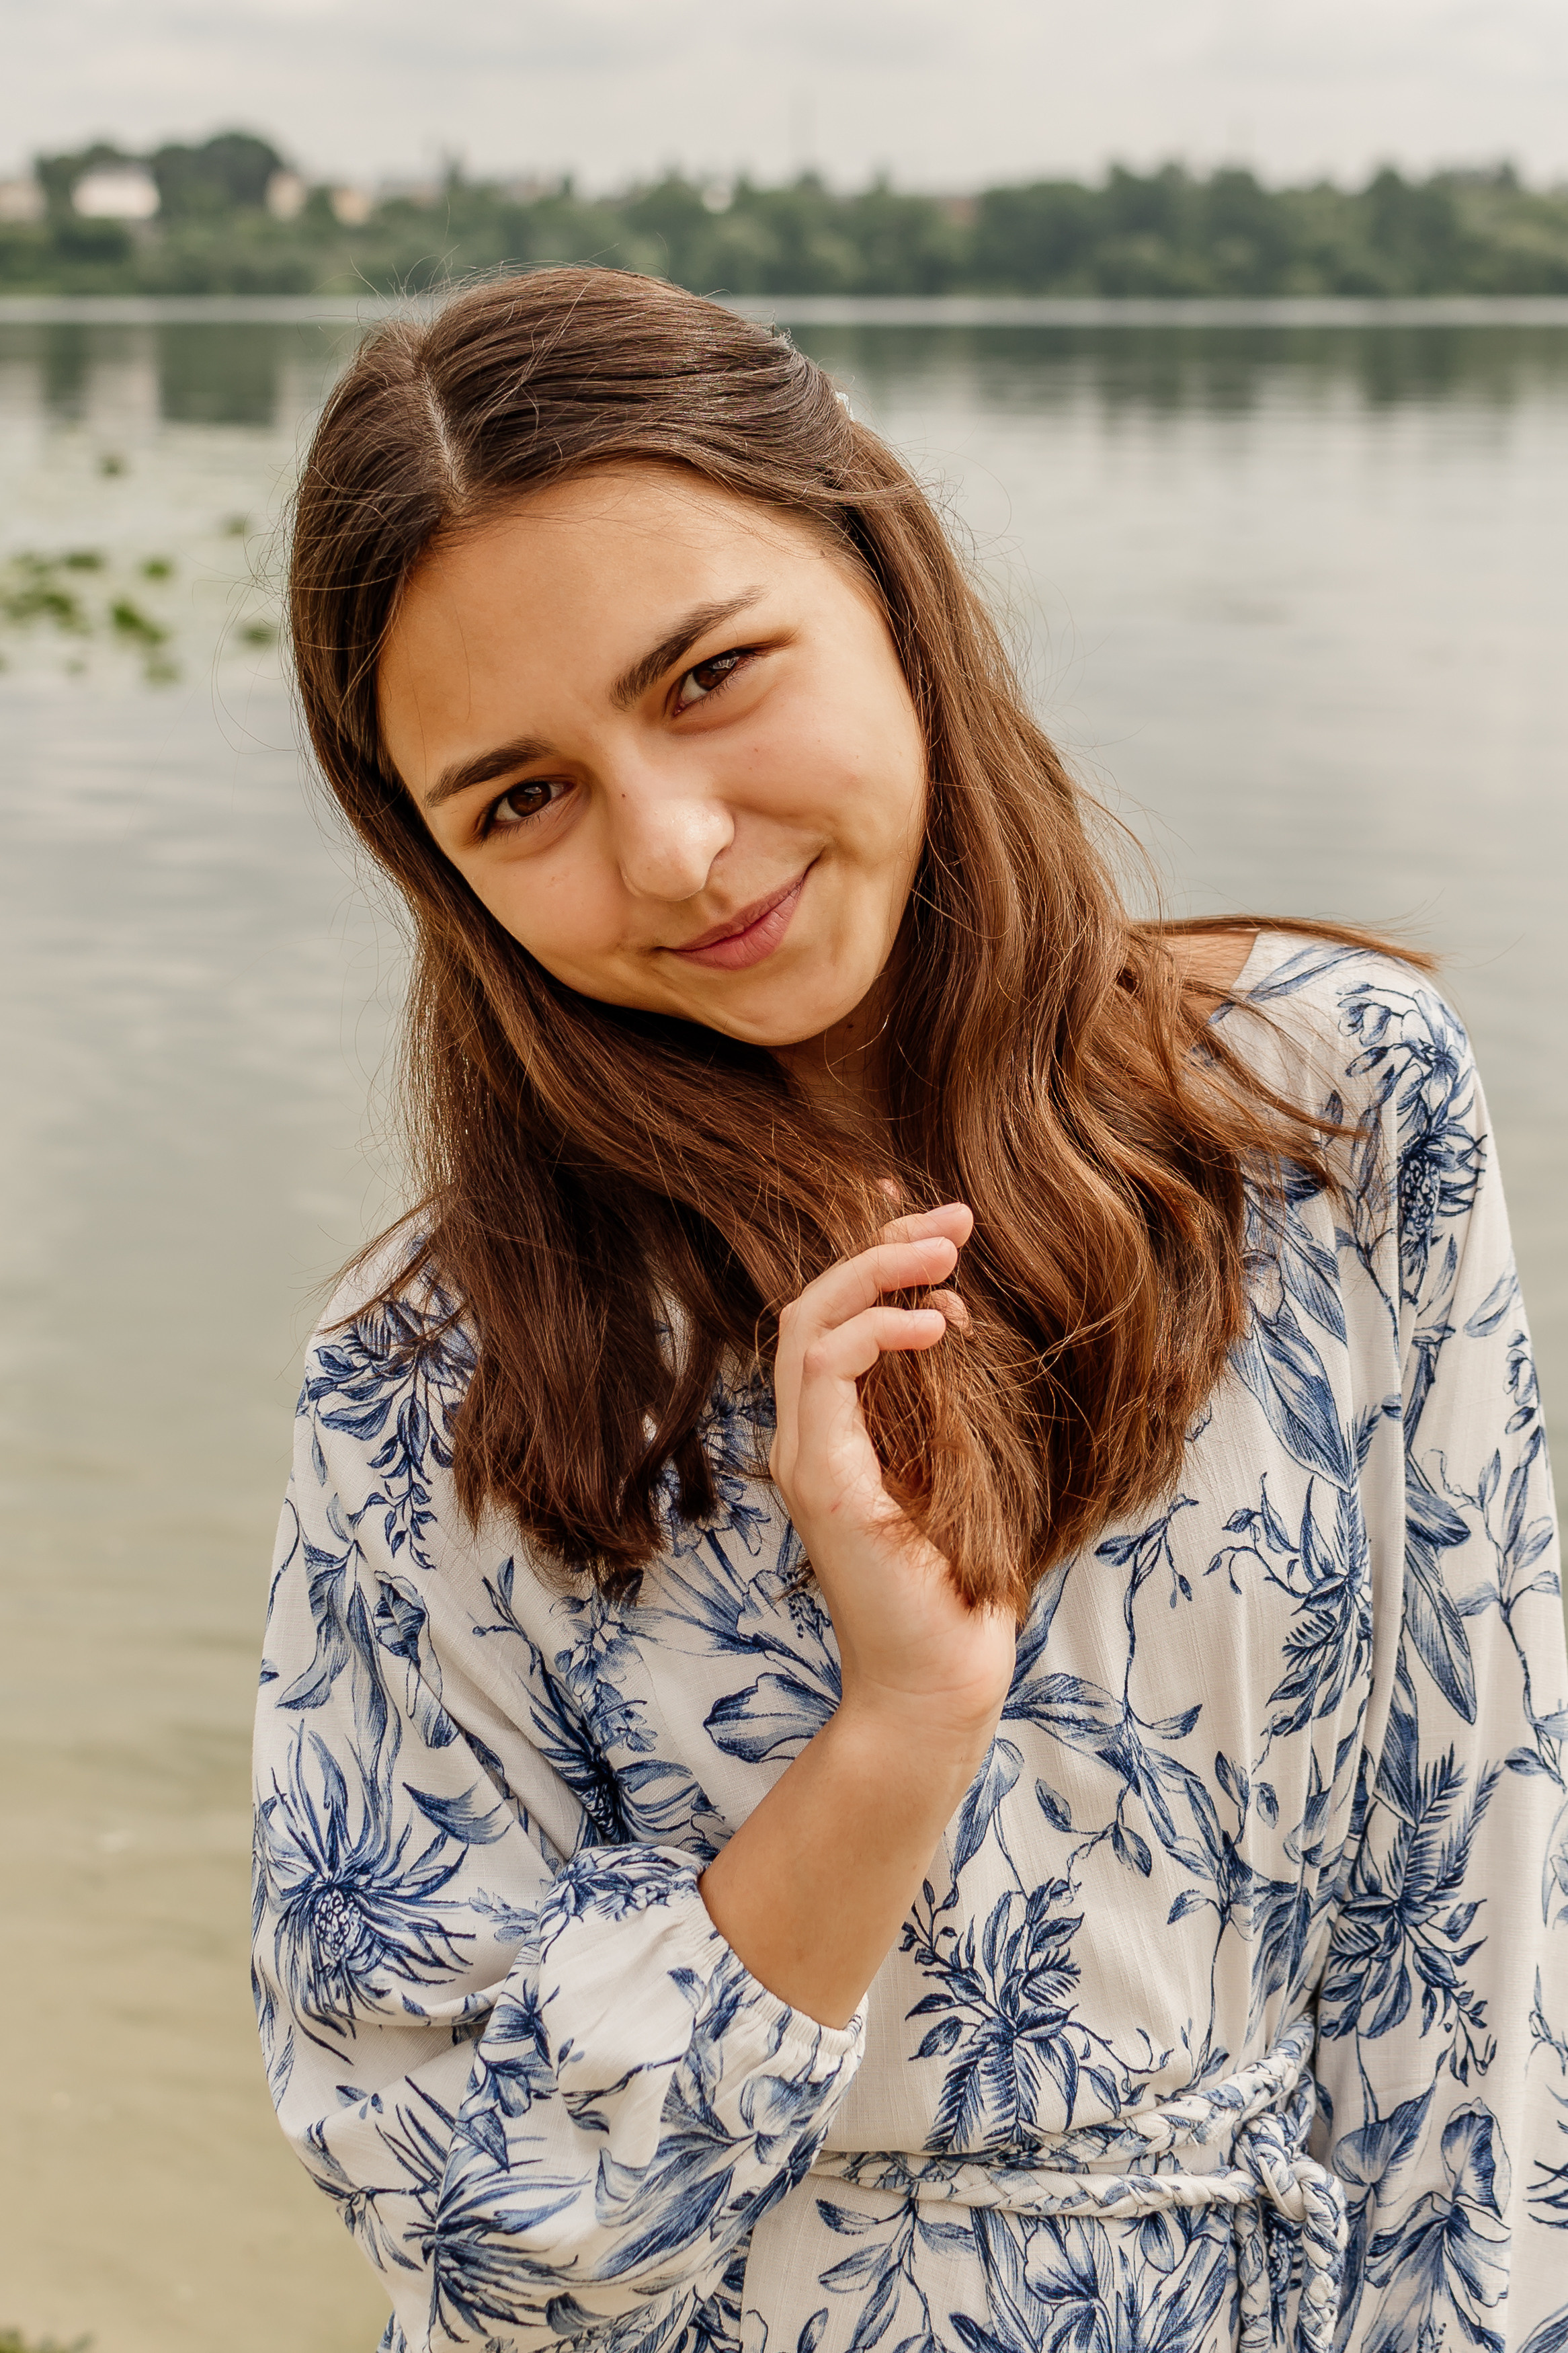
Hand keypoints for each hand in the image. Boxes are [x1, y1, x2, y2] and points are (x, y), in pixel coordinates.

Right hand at [769, 1203, 1016, 1758]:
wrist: (940, 1679)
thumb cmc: (959, 1583)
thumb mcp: (954, 1463)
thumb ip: (937, 1396)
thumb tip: (949, 1314)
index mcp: (832, 1433)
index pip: (832, 1317)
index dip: (877, 1257)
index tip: (943, 1226)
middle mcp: (805, 1439)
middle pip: (810, 1303)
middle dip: (879, 1245)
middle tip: (953, 1219)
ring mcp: (805, 1459)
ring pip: (806, 1322)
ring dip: (875, 1271)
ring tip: (946, 1251)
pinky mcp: (822, 1482)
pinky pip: (826, 1370)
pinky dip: (877, 1331)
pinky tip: (938, 1325)